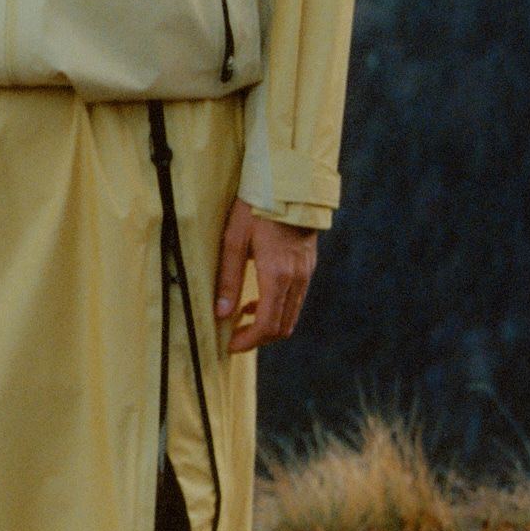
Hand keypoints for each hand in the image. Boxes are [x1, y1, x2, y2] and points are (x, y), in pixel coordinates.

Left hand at [215, 203, 316, 353]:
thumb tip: (220, 313)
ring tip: (242, 317)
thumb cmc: (256, 208)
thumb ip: (227, 279)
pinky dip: (278, 309)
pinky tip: (258, 299)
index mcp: (277, 275)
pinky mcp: (308, 266)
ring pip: (290, 315)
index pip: (268, 324)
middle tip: (234, 337)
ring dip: (268, 324)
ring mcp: (306, 273)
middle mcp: (296, 278)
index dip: (249, 341)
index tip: (230, 345)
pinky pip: (295, 299)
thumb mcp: (234, 240)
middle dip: (258, 338)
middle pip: (282, 327)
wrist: (288, 185)